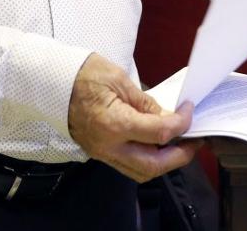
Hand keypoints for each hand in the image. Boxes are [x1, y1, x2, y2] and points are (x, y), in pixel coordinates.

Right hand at [67, 53, 199, 182]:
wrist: (52, 83)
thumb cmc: (84, 75)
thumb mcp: (120, 80)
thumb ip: (145, 102)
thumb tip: (166, 116)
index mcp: (115, 124)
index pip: (160, 132)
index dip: (181, 122)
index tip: (189, 110)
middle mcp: (109, 145)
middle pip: (153, 165)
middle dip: (179, 156)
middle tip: (194, 141)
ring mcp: (103, 152)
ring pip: (141, 172)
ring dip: (164, 162)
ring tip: (179, 145)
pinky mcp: (99, 152)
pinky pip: (128, 165)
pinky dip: (147, 159)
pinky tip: (157, 144)